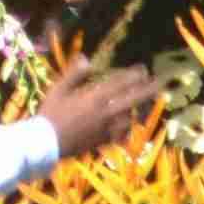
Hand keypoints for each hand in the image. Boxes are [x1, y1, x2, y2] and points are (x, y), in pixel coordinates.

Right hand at [36, 59, 157, 155]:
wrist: (44, 145)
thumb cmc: (49, 115)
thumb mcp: (58, 90)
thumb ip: (74, 74)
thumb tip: (86, 58)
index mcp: (93, 98)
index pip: (118, 84)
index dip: (132, 75)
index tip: (143, 69)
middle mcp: (103, 113)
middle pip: (131, 100)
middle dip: (146, 90)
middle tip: (159, 83)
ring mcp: (104, 129)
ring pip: (128, 118)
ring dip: (137, 109)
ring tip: (143, 103)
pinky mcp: (100, 142)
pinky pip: (119, 135)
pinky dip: (126, 129)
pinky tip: (128, 126)